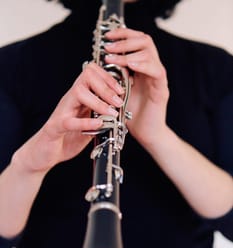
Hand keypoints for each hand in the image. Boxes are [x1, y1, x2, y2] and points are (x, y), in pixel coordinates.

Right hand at [15, 62, 124, 173]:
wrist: (45, 153)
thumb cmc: (66, 137)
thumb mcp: (89, 125)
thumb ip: (101, 117)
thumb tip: (120, 112)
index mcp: (79, 97)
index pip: (92, 73)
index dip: (109, 77)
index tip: (121, 90)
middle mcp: (70, 100)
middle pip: (87, 76)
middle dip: (107, 86)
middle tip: (119, 101)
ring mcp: (62, 112)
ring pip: (78, 93)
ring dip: (99, 102)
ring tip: (111, 113)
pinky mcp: (55, 128)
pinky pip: (69, 121)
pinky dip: (86, 122)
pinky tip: (98, 125)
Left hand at [105, 27, 169, 148]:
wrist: (146, 134)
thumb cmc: (132, 116)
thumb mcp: (119, 92)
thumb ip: (115, 78)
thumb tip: (101, 64)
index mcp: (142, 69)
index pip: (137, 42)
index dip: (123, 35)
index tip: (108, 37)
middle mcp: (152, 70)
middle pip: (145, 41)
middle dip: (125, 40)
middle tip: (109, 47)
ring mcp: (158, 79)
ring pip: (150, 53)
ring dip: (130, 52)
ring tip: (114, 58)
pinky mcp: (162, 90)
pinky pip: (157, 71)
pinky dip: (143, 65)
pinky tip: (130, 65)